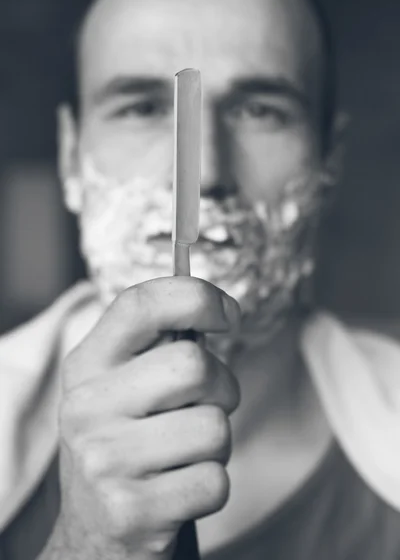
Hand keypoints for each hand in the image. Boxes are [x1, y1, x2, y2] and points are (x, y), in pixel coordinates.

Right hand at [42, 277, 240, 559]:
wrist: (94, 528)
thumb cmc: (127, 439)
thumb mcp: (121, 385)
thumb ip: (157, 345)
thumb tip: (218, 309)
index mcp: (87, 363)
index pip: (142, 305)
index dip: (198, 298)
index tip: (229, 314)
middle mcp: (87, 406)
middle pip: (194, 366)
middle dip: (222, 385)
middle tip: (208, 403)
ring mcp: (104, 460)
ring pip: (214, 427)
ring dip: (217, 442)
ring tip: (185, 451)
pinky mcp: (129, 510)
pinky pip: (215, 482)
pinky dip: (211, 485)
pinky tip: (178, 488)